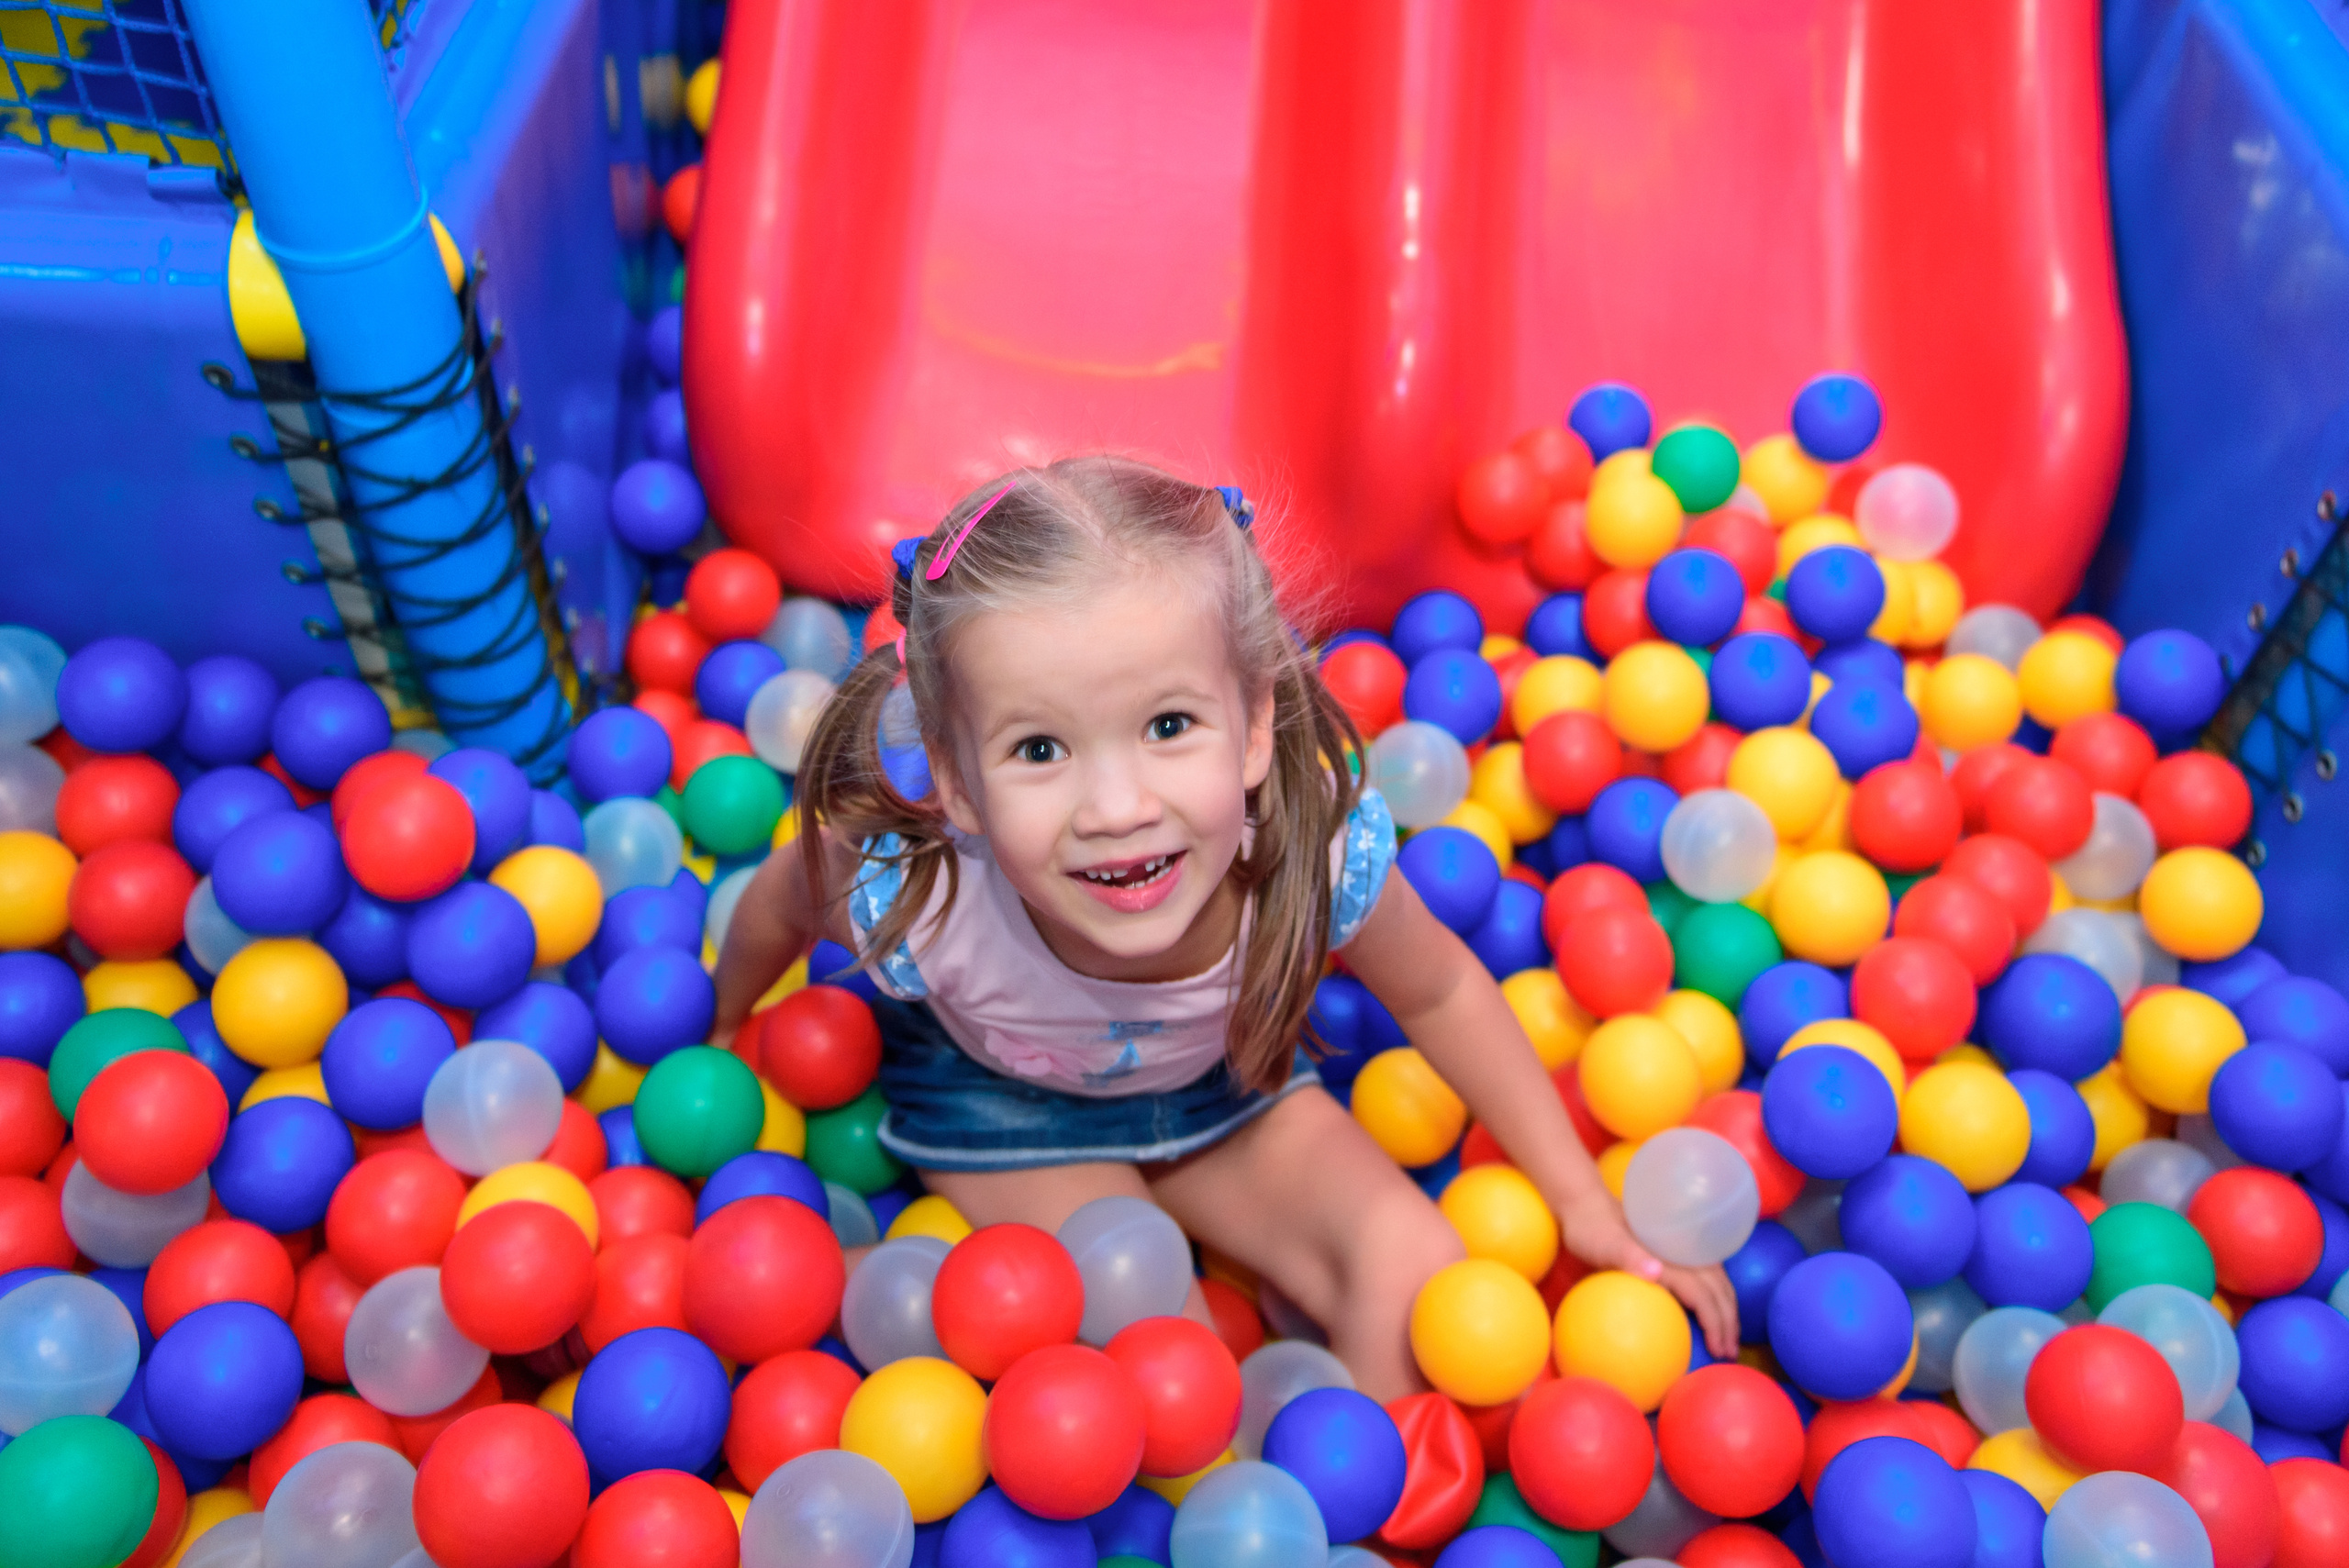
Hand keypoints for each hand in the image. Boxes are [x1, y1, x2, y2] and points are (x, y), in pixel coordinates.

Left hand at [1555, 1187, 1740, 1360]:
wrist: (1587, 1207)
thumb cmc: (1592, 1231)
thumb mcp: (1603, 1245)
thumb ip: (1628, 1257)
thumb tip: (1656, 1272)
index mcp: (1669, 1255)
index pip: (1703, 1293)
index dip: (1715, 1322)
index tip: (1719, 1350)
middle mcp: (1682, 1252)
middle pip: (1718, 1289)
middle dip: (1729, 1322)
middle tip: (1730, 1353)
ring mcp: (1683, 1250)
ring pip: (1718, 1282)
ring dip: (1728, 1310)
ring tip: (1729, 1339)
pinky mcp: (1678, 1251)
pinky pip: (1708, 1276)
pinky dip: (1718, 1297)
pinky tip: (1714, 1312)